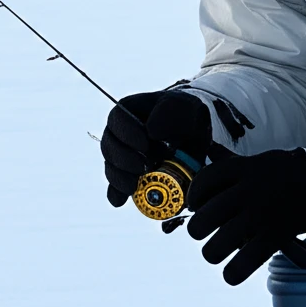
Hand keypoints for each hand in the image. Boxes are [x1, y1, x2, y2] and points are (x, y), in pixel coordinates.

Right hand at [100, 90, 211, 206]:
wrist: (196, 137)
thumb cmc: (186, 116)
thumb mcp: (184, 106)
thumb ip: (169, 111)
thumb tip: (150, 130)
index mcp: (129, 111)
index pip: (116, 119)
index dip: (126, 133)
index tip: (144, 144)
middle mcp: (120, 135)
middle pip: (109, 146)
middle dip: (124, 159)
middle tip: (145, 166)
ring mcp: (123, 157)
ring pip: (111, 168)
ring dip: (121, 178)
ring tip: (137, 183)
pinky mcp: (129, 177)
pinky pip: (115, 187)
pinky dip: (117, 194)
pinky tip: (121, 200)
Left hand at [186, 149, 305, 283]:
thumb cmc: (289, 173)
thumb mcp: (259, 161)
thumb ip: (234, 173)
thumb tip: (206, 183)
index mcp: (242, 169)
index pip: (203, 181)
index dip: (193, 195)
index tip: (195, 204)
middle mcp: (247, 191)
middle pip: (204, 218)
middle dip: (197, 229)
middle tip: (203, 231)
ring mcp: (260, 215)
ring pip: (217, 245)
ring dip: (212, 252)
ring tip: (215, 251)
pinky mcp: (274, 236)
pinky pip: (245, 262)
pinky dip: (234, 272)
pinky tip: (231, 273)